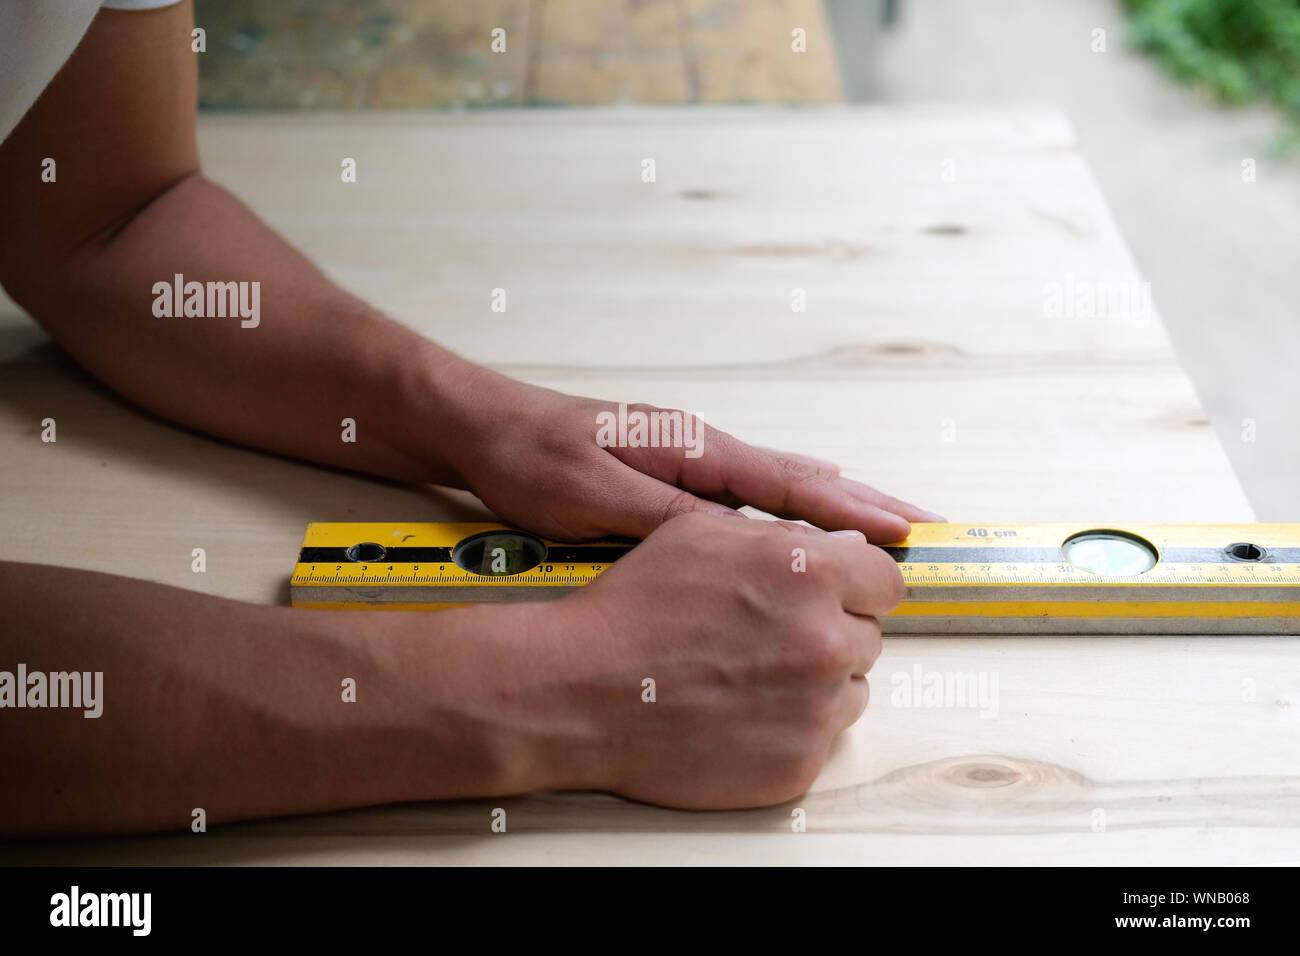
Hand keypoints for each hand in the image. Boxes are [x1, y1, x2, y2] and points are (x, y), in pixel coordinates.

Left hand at [445, 369, 942, 541]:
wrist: (483, 427)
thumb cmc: (530, 460)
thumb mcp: (593, 498)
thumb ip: (666, 520)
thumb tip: (740, 542)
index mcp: (691, 450)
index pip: (788, 483)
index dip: (850, 510)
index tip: (906, 529)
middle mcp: (701, 450)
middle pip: (802, 480)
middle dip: (865, 505)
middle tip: (926, 526)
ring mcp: (688, 460)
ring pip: (781, 487)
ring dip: (837, 509)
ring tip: (888, 527)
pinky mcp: (670, 476)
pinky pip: (750, 495)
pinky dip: (794, 508)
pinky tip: (807, 520)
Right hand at [526, 513, 902, 807]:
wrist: (580, 692)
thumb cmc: (630, 613)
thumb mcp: (701, 536)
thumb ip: (786, 537)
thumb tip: (846, 553)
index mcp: (810, 574)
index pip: (885, 581)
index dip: (856, 586)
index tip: (839, 596)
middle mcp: (824, 640)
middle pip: (868, 635)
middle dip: (828, 631)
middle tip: (767, 636)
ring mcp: (815, 709)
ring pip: (850, 689)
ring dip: (815, 682)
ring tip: (748, 676)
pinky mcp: (797, 764)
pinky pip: (822, 738)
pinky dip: (790, 728)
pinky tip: (740, 712)